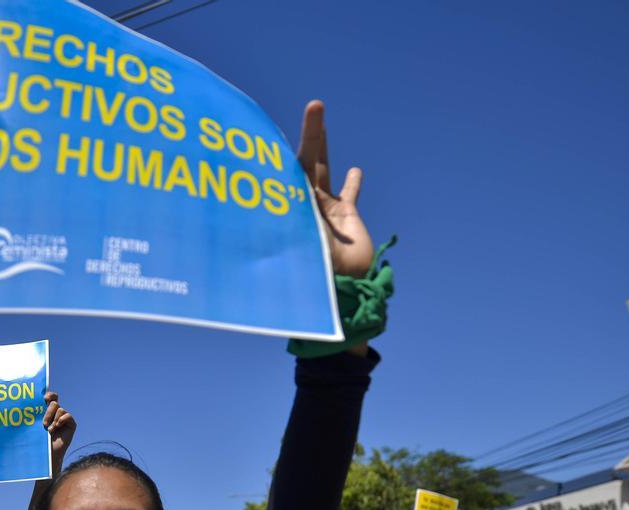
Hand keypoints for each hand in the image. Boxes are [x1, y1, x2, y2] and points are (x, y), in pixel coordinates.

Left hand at [42, 392, 75, 473]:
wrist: (48, 454)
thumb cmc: (38, 441)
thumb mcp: (34, 426)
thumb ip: (34, 415)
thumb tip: (26, 403)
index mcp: (46, 411)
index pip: (49, 397)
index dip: (48, 395)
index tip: (44, 398)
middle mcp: (55, 413)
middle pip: (54, 402)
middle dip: (48, 411)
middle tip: (43, 423)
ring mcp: (63, 418)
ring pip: (60, 409)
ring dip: (53, 419)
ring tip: (49, 430)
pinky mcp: (71, 424)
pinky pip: (68, 416)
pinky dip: (62, 419)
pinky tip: (57, 426)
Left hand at [296, 100, 373, 279]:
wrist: (340, 286)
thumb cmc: (310, 263)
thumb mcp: (296, 233)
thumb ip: (291, 213)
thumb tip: (272, 194)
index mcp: (289, 203)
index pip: (287, 166)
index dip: (293, 142)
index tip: (299, 115)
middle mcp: (303, 202)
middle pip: (305, 161)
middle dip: (311, 134)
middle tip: (316, 106)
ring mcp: (324, 208)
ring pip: (324, 170)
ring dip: (323, 146)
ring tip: (320, 124)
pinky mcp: (346, 216)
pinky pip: (350, 193)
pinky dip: (353, 181)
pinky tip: (356, 169)